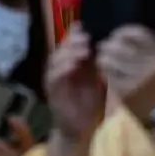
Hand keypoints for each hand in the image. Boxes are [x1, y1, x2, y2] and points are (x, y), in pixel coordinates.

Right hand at [45, 24, 103, 140]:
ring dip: (68, 53)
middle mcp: (58, 69)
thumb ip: (95, 64)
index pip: (68, 44)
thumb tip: (102, 45)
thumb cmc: (88, 103)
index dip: (73, 34)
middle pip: (61, 48)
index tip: (83, 27)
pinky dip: (62, 69)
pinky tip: (73, 65)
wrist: (79, 128)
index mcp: (68, 64)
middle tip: (86, 38)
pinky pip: (53, 77)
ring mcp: (53, 79)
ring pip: (55, 60)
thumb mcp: (95, 80)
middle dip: (72, 41)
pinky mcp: (51, 91)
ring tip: (83, 49)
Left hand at [96, 25, 154, 121]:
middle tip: (102, 46)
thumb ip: (141, 47)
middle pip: (122, 46)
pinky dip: (105, 72)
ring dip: (103, 58)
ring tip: (101, 58)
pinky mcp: (129, 93)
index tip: (115, 34)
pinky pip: (111, 77)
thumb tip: (115, 37)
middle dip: (108, 44)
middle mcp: (151, 65)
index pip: (139, 33)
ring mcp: (139, 80)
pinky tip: (105, 72)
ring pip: (113, 61)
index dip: (123, 32)